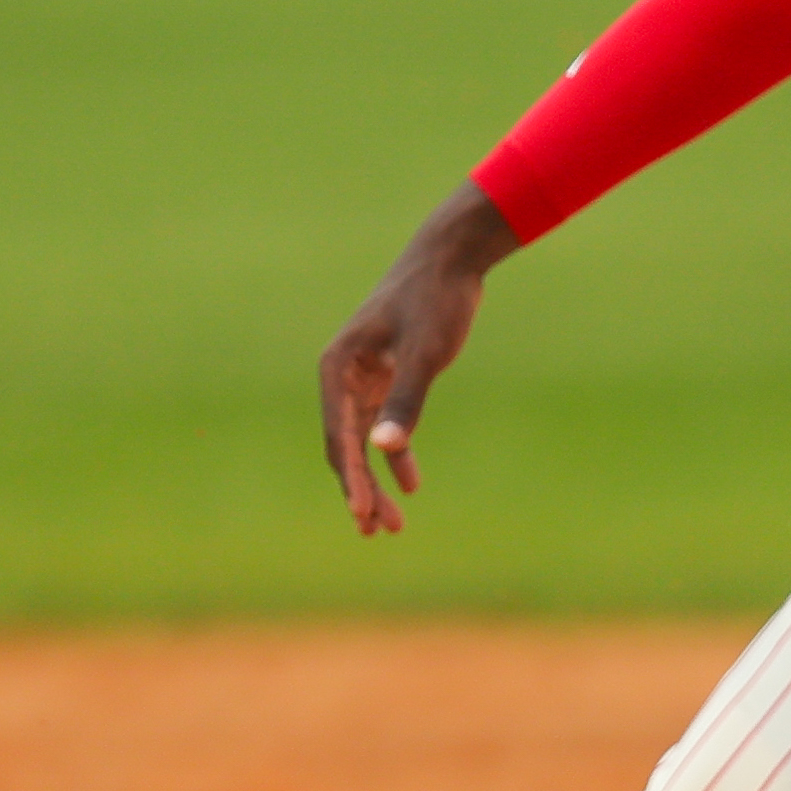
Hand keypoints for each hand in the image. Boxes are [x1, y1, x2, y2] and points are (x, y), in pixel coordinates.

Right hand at [317, 182, 518, 535]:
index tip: (362, 516)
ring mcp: (363, 376)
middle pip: (345, 445)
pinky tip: (411, 484)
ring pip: (364, 440)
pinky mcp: (386, 374)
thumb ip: (406, 400)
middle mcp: (342, 375)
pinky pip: (384, 424)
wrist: (452, 258)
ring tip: (392, 525)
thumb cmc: (436, 300)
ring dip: (376, 480)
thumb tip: (383, 448)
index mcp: (337, 368)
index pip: (339, 437)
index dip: (350, 480)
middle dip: (361, 490)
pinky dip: (396, 453)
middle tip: (378, 533)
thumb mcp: (426, 352)